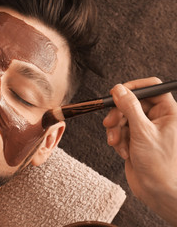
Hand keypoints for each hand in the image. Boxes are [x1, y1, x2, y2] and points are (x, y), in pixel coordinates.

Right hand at [103, 77, 176, 224]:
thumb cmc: (160, 164)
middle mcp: (158, 118)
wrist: (157, 191)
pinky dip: (118, 140)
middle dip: (119, 114)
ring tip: (116, 142)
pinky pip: (121, 131)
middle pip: (132, 103)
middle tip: (109, 123)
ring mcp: (146, 129)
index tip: (117, 92)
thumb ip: (129, 107)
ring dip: (116, 130)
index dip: (133, 88)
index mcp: (169, 112)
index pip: (152, 88)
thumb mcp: (142, 132)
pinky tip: (123, 151)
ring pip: (123, 118)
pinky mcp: (135, 139)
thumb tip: (119, 89)